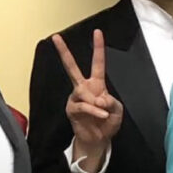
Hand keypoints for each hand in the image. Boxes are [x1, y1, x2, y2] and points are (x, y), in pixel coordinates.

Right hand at [53, 30, 122, 171]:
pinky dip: (93, 110)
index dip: (98, 48)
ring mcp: (76, 98)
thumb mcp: (117, 110)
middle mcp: (84, 88)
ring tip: (103, 112)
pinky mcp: (71, 109)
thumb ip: (111, 102)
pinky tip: (100, 115)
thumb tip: (99, 98)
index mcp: (97, 84)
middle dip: (64, 52)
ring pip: (82, 91)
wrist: (98, 140)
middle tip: (56, 37)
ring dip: (94, 102)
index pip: (98, 62)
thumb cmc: (108, 122)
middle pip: (71, 67)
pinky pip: (82, 105)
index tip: (97, 32)